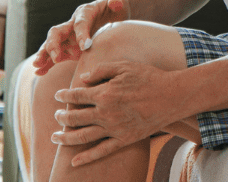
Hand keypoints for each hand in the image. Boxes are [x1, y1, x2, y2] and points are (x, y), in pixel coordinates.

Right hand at [32, 0, 128, 75]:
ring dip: (44, 54)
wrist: (114, 15)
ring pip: (51, 45)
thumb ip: (117, 3)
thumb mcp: (119, 5)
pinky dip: (47, 63)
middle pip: (57, 32)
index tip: (86, 47)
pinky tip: (39, 72)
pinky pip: (55, 56)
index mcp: (85, 12)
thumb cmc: (117, 10)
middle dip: (53, 44)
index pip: (80, 23)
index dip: (82, 34)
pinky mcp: (69, 48)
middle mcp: (73, 24)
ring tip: (37, 65)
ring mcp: (69, 37)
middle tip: (56, 58)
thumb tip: (116, 3)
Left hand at [51, 61, 179, 166]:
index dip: (64, 96)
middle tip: (56, 116)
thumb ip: (101, 70)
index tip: (58, 95)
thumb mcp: (124, 66)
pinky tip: (74, 161)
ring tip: (55, 137)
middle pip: (75, 118)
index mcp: (104, 93)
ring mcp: (114, 128)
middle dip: (62, 117)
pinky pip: (102, 151)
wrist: (172, 96)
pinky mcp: (124, 139)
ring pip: (83, 136)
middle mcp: (106, 113)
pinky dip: (86, 157)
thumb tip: (83, 79)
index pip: (76, 96)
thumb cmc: (148, 77)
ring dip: (66, 137)